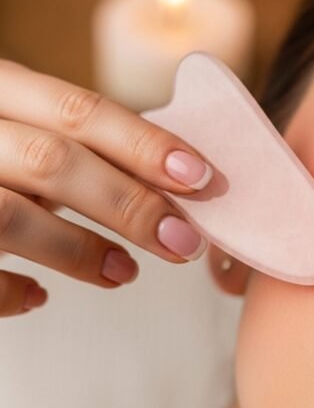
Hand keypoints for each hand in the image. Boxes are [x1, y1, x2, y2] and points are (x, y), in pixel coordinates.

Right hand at [0, 60, 212, 316]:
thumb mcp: (12, 120)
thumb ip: (62, 137)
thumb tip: (166, 173)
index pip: (76, 109)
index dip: (142, 144)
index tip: (200, 176)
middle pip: (53, 161)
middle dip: (128, 203)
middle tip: (184, 240)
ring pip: (10, 215)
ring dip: (78, 248)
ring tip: (128, 273)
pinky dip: (6, 291)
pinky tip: (38, 298)